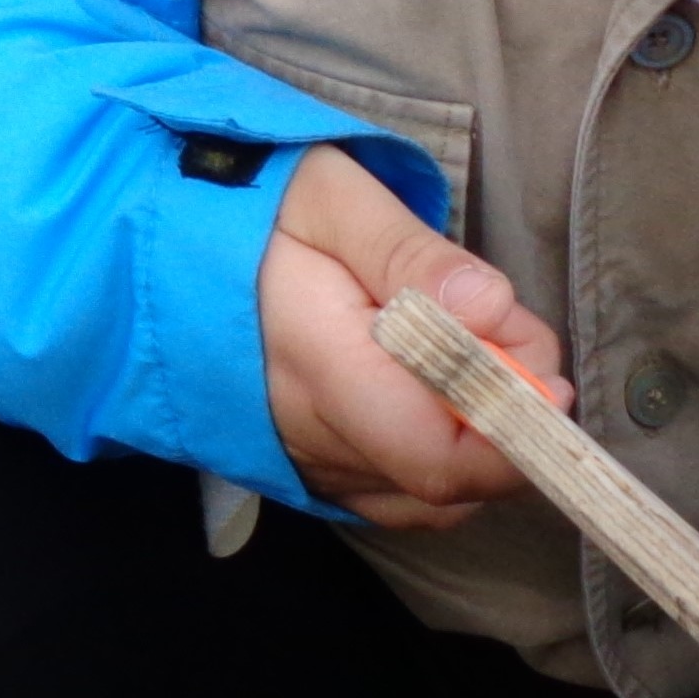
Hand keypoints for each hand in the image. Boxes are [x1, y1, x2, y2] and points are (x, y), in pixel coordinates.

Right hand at [257, 141, 564, 527]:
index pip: (434, 453)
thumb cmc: (248, 205)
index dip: (511, 432)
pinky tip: (439, 403)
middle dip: (507, 419)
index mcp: (316, 363)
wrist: (150, 242)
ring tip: (468, 357)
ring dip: (477, 442)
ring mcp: (304, 465)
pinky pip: (396, 502)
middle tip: (505, 335)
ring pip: (429, 497)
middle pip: (446, 477)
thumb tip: (491, 309)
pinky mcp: (305, 475)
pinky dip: (441, 467)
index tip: (547, 376)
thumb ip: (412, 252)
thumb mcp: (330, 195)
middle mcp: (309, 436)